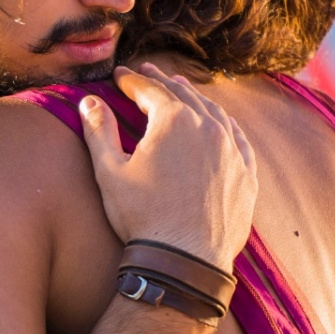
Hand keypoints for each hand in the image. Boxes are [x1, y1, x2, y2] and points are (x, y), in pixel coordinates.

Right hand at [80, 64, 257, 269]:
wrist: (186, 261)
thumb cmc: (143, 218)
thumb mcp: (110, 172)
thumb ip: (99, 131)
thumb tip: (88, 102)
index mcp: (174, 120)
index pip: (150, 90)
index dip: (131, 80)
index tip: (119, 75)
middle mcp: (209, 128)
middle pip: (183, 95)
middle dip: (162, 82)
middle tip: (148, 72)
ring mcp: (232, 151)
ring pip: (214, 113)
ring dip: (195, 99)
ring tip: (182, 91)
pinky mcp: (246, 175)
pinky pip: (237, 140)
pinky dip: (225, 126)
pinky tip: (220, 124)